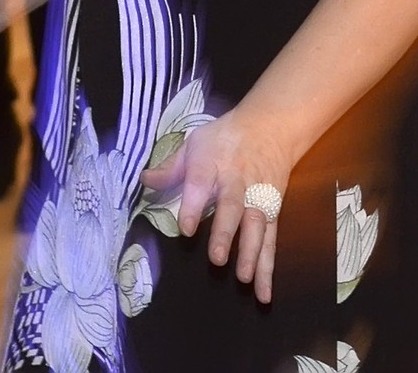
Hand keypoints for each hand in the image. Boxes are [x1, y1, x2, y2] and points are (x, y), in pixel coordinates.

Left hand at [140, 107, 291, 303]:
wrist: (270, 126)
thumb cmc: (226, 137)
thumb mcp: (196, 143)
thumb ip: (171, 167)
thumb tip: (144, 180)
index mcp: (212, 162)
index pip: (201, 183)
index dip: (193, 206)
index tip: (185, 229)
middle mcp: (237, 180)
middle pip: (232, 206)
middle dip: (226, 232)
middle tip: (216, 259)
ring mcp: (258, 196)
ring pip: (257, 225)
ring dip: (251, 252)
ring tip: (242, 277)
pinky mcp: (273, 209)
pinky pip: (271, 239)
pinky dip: (268, 266)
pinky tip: (263, 292)